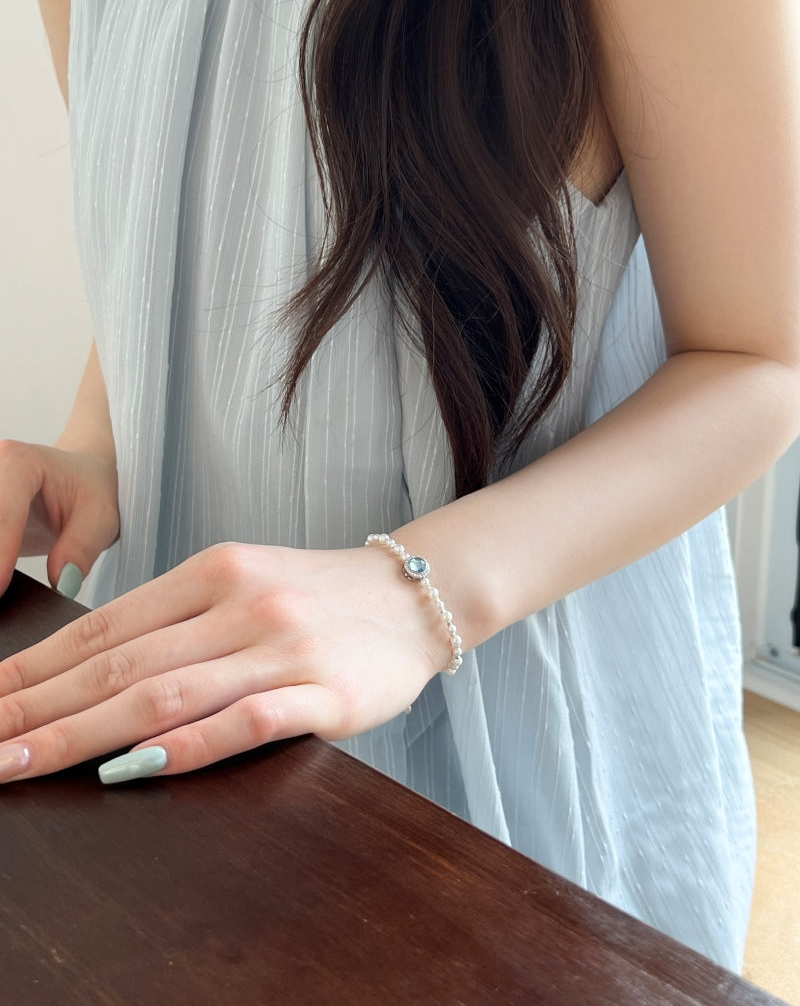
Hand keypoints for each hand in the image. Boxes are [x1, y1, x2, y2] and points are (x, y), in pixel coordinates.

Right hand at [0, 439, 119, 596]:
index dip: (1, 554)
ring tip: (4, 590)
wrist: (80, 477)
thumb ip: (80, 550)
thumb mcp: (100, 520)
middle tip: (4, 593)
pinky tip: (2, 581)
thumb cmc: (90, 492)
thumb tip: (62, 583)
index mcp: (21, 462)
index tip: (0, 590)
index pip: (4, 513)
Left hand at [0, 542, 445, 782]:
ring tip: (27, 763)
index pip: (107, 625)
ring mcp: (283, 648)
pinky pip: (246, 721)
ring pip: (168, 693)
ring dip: (87, 734)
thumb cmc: (318, 595)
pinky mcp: (325, 692)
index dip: (39, 668)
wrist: (414, 595)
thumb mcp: (242, 583)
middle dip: (41, 709)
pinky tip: (135, 769)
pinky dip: (187, 746)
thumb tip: (93, 670)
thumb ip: (177, 621)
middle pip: (122, 664)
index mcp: (214, 571)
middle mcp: (241, 603)